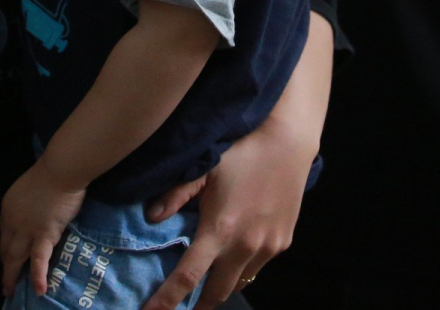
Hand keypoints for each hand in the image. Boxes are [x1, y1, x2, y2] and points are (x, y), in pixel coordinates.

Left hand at [0, 162, 85, 297]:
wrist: (60, 171)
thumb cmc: (50, 175)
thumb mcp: (28, 190)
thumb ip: (27, 206)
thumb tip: (32, 217)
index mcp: (8, 209)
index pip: (4, 235)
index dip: (6, 249)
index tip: (8, 258)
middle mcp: (12, 222)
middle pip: (6, 249)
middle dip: (5, 266)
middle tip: (6, 281)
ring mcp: (27, 230)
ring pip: (16, 258)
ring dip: (11, 276)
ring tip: (10, 291)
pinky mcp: (44, 235)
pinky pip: (39, 260)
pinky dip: (38, 276)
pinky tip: (38, 290)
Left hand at [142, 110, 317, 308]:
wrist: (287, 145)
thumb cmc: (241, 153)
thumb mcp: (203, 169)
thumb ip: (175, 196)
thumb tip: (152, 218)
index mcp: (219, 230)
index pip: (187, 278)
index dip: (167, 301)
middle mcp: (244, 247)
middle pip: (216, 293)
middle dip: (198, 303)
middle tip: (184, 302)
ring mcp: (267, 248)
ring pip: (240, 282)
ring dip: (222, 285)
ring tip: (210, 278)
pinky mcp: (283, 243)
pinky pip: (257, 267)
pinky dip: (243, 267)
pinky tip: (237, 252)